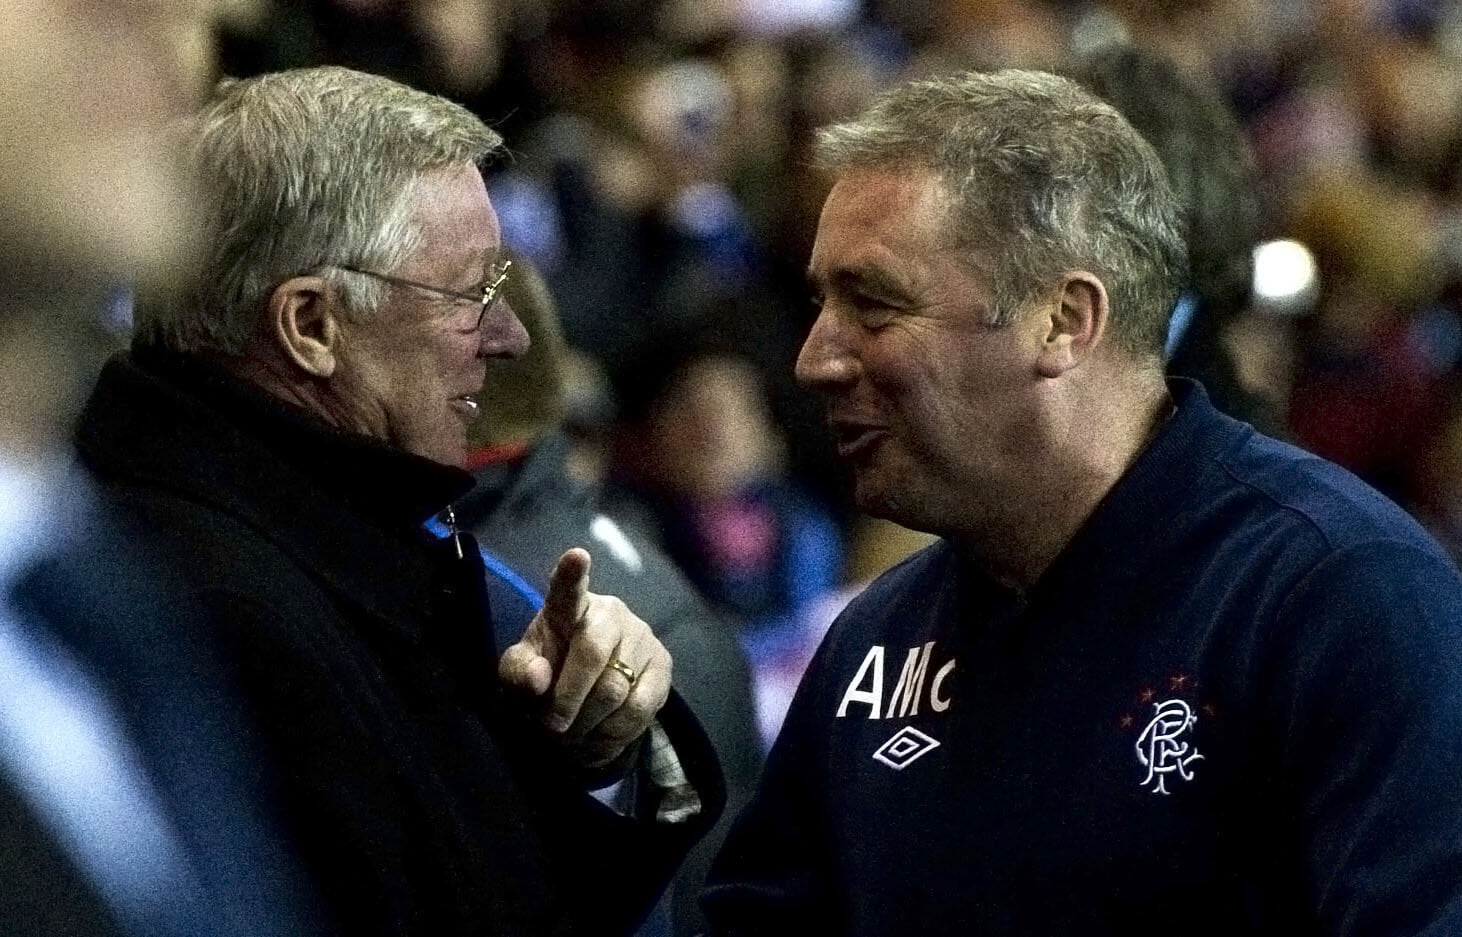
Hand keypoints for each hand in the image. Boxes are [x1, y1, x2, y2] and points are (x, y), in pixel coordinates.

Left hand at [498, 547, 671, 766]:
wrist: (589, 691)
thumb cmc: (549, 671)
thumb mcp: (521, 673)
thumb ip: (519, 673)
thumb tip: (538, 679)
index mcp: (567, 607)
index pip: (569, 588)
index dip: (572, 573)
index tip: (576, 556)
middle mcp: (611, 612)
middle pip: (592, 654)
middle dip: (568, 699)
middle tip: (551, 728)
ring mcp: (641, 637)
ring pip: (616, 690)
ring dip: (588, 724)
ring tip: (572, 735)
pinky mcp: (663, 665)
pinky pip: (640, 709)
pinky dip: (614, 734)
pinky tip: (599, 738)